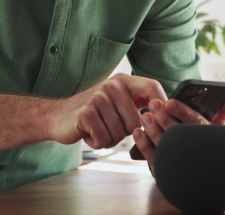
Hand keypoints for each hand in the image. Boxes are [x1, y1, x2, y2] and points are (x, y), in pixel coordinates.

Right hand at [45, 74, 166, 149]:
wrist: (58, 117)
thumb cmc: (93, 112)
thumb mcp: (116, 100)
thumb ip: (138, 101)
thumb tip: (166, 111)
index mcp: (123, 81)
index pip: (152, 87)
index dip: (161, 104)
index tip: (159, 119)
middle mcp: (112, 85)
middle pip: (137, 120)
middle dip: (126, 132)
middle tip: (110, 127)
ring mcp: (98, 98)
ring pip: (121, 133)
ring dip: (110, 138)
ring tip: (98, 129)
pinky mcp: (86, 114)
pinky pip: (105, 138)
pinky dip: (98, 142)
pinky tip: (89, 134)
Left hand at [132, 97, 224, 166]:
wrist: (207, 176)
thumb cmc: (211, 145)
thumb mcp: (221, 128)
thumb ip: (224, 112)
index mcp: (209, 137)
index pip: (197, 123)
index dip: (182, 112)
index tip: (169, 102)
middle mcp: (196, 151)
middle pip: (178, 134)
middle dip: (164, 117)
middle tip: (153, 105)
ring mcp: (181, 162)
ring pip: (164, 145)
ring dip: (152, 129)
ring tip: (145, 117)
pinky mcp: (167, 171)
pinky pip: (154, 158)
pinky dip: (144, 145)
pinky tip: (139, 133)